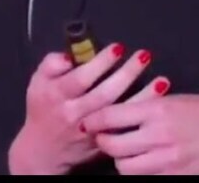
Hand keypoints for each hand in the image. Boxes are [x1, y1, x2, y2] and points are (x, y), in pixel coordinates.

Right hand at [7, 44, 154, 174]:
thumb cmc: (43, 109)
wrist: (43, 151)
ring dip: (143, 95)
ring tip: (161, 78)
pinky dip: (143, 111)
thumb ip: (51, 65)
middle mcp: (75, 113)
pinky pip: (127, 125)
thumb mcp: (37, 83)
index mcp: (57, 96)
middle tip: (143, 55)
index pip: (80, 78)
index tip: (118, 48)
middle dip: (126, 74)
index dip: (100, 63)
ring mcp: (91, 130)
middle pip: (104, 94)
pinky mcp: (103, 141)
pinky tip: (158, 97)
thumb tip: (68, 55)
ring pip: (120, 112)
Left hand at [80, 92, 198, 174]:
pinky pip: (144, 179)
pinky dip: (140, 173)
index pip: (111, 116)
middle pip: (112, 146)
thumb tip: (117, 113)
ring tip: (127, 153)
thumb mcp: (176, 100)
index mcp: (158, 109)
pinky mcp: (176, 177)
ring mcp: (167, 161)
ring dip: (121, 161)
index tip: (89, 122)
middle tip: (104, 139)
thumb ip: (147, 106)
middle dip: (104, 143)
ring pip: (125, 168)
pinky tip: (145, 165)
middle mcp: (159, 135)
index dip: (94, 120)